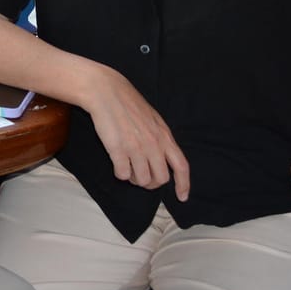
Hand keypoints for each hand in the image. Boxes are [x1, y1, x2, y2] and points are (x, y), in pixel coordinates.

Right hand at [82, 67, 190, 200]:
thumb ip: (161, 139)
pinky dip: (120, 173)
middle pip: (160, 179)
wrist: (106, 92)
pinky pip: (122, 175)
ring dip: (134, 179)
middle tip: (140, 176)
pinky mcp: (118, 150)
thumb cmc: (128, 104)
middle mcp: (153, 144)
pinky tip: (116, 163)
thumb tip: (164, 159)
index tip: (181, 197)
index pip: (181, 166)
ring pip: (142, 181)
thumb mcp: (153, 120)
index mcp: (164, 136)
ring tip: (127, 167)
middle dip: (150, 183)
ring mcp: (136, 148)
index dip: (184, 185)